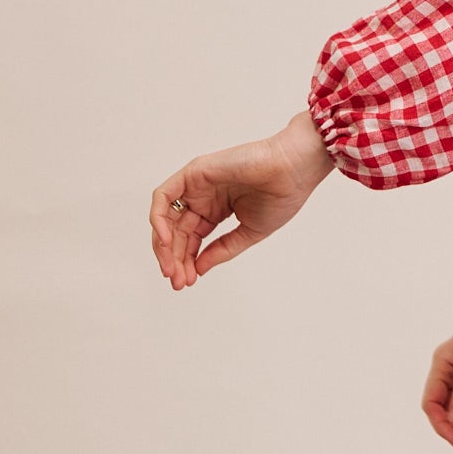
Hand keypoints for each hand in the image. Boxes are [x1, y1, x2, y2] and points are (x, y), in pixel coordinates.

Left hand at [150, 111, 334, 288]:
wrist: (293, 171)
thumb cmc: (281, 197)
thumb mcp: (249, 233)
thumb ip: (222, 250)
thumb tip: (198, 270)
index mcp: (216, 210)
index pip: (192, 239)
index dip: (186, 261)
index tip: (187, 282)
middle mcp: (202, 197)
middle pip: (177, 232)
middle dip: (174, 258)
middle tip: (178, 281)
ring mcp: (196, 185)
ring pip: (166, 217)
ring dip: (164, 244)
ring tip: (172, 268)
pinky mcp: (192, 173)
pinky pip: (163, 196)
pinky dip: (158, 218)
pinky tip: (167, 241)